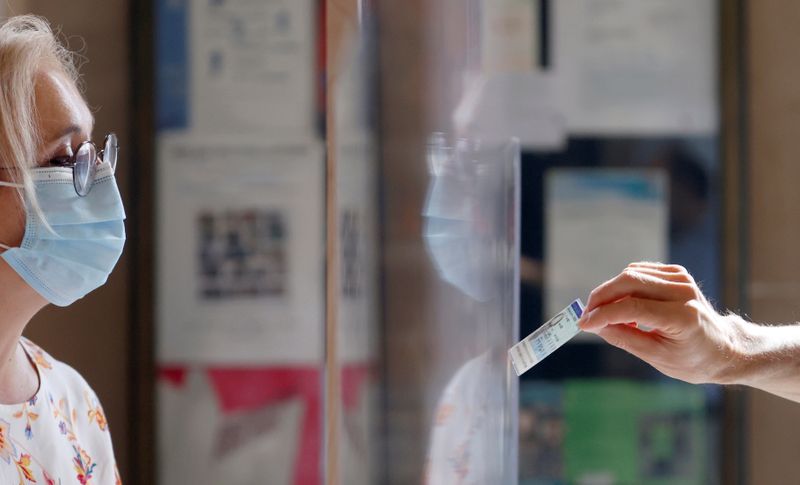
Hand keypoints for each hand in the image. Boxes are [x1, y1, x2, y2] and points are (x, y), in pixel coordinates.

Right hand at [579, 262, 745, 384]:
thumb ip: (624, 338)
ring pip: (631, 274)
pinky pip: (639, 272)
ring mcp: (681, 278)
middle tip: (586, 314)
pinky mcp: (677, 273)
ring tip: (603, 315)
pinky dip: (624, 287)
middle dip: (601, 297)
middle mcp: (683, 292)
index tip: (583, 324)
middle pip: (629, 281)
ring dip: (610, 292)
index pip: (632, 307)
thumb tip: (594, 325)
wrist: (724, 348)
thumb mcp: (656, 357)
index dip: (602, 315)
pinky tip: (621, 306)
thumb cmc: (692, 360)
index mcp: (682, 317)